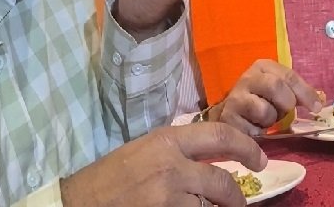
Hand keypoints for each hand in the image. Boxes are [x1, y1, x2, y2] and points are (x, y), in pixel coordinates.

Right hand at [60, 122, 265, 206]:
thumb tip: (214, 156)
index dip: (246, 147)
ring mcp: (167, 196)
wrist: (74, 204)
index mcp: (167, 140)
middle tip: (241, 203)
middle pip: (222, 181)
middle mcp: (171, 165)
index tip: (259, 160)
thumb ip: (177, 151)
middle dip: (236, 197)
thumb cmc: (108, 178)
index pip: (221, 133)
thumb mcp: (144, 150)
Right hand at [208, 59, 322, 135]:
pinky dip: (258, 132)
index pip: (289, 75)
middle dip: (286, 103)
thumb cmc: (259, 100)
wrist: (228, 113)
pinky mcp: (228, 118)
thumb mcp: (278, 91)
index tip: (316, 108)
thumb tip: (320, 101)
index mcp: (263, 67)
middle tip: (286, 112)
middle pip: (276, 86)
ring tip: (265, 120)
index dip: (305, 92)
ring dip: (271, 120)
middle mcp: (248, 78)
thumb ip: (297, 93)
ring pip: (264, 110)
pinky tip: (254, 128)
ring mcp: (235, 98)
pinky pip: (252, 129)